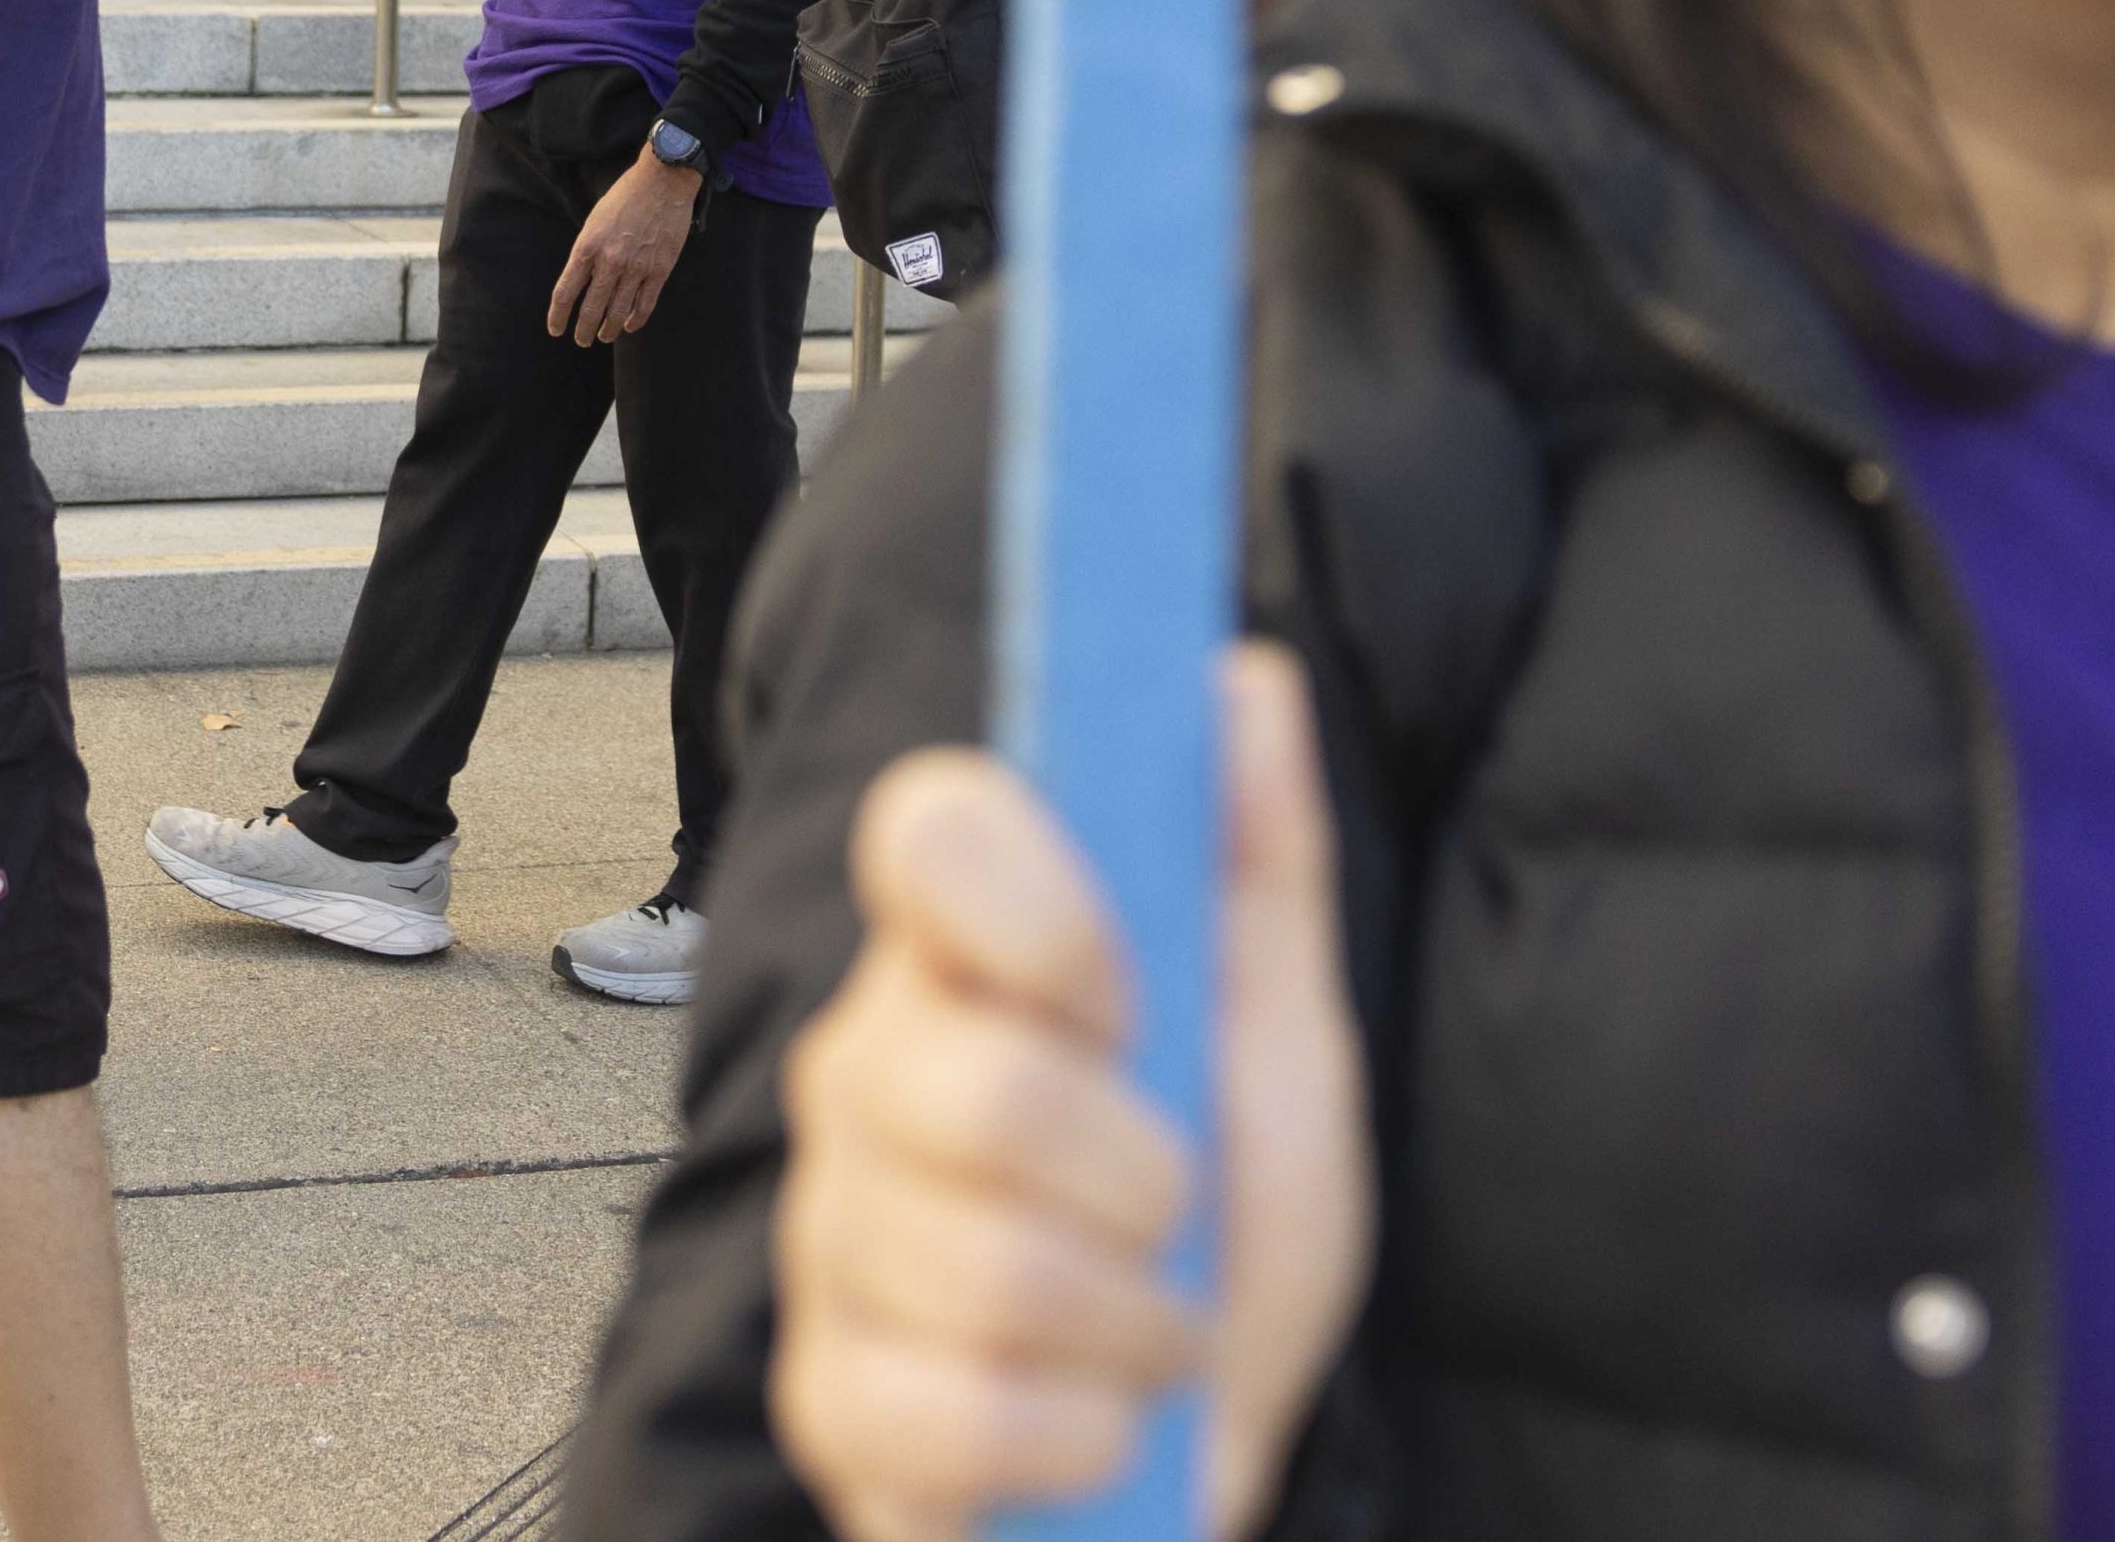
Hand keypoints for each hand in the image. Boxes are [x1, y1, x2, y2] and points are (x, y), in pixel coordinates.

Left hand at [547, 142, 699, 342]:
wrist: (662, 182)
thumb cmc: (624, 198)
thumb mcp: (593, 221)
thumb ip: (586, 252)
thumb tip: (582, 281)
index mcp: (587, 248)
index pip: (565, 293)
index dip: (558, 317)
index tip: (556, 330)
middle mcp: (609, 262)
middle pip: (590, 310)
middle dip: (583, 331)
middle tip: (581, 340)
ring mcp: (636, 268)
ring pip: (618, 313)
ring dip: (609, 330)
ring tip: (604, 336)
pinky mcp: (660, 270)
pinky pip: (645, 305)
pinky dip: (636, 320)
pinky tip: (630, 326)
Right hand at [771, 647, 1373, 1541]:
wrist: (1207, 1439)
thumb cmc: (1236, 1212)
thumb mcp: (1284, 1031)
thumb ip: (1260, 853)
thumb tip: (1244, 675)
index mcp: (962, 948)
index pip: (926, 829)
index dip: (1039, 911)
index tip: (1128, 996)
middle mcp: (864, 1069)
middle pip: (977, 1087)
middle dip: (1141, 1175)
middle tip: (1178, 1203)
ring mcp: (830, 1238)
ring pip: (985, 1267)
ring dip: (1131, 1321)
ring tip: (1151, 1320)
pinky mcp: (831, 1400)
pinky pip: (955, 1419)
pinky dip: (1078, 1435)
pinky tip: (1097, 1422)